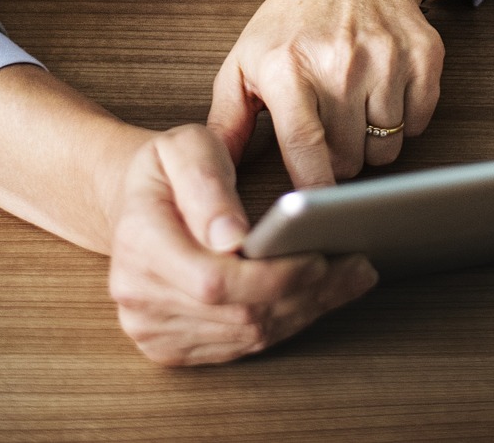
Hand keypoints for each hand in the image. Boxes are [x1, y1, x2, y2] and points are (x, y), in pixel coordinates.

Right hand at [107, 124, 376, 364]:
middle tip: (358, 266)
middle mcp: (137, 295)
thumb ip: (207, 184)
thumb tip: (231, 236)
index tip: (320, 258)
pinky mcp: (169, 345)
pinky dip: (286, 322)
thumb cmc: (167, 169)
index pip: (216, 280)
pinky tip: (318, 296)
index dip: (274, 277)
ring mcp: (151, 327)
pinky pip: (238, 345)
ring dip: (305, 310)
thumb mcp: (185, 147)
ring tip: (350, 278)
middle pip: (238, 314)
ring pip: (245, 335)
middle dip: (306, 293)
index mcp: (139, 242)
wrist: (135, 202)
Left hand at [207, 0, 448, 186]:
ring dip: (372, 141)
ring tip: (355, 108)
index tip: (312, 209)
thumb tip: (213, 174)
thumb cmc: (294, 18)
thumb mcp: (246, 60)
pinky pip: (418, 123)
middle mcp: (340, 62)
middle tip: (329, 129)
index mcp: (288, 66)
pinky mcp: (424, 56)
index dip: (312, 189)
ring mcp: (386, 58)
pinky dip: (403, 120)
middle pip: (350, 159)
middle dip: (339, 158)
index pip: (306, 149)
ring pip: (386, 147)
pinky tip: (383, 93)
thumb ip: (227, 121)